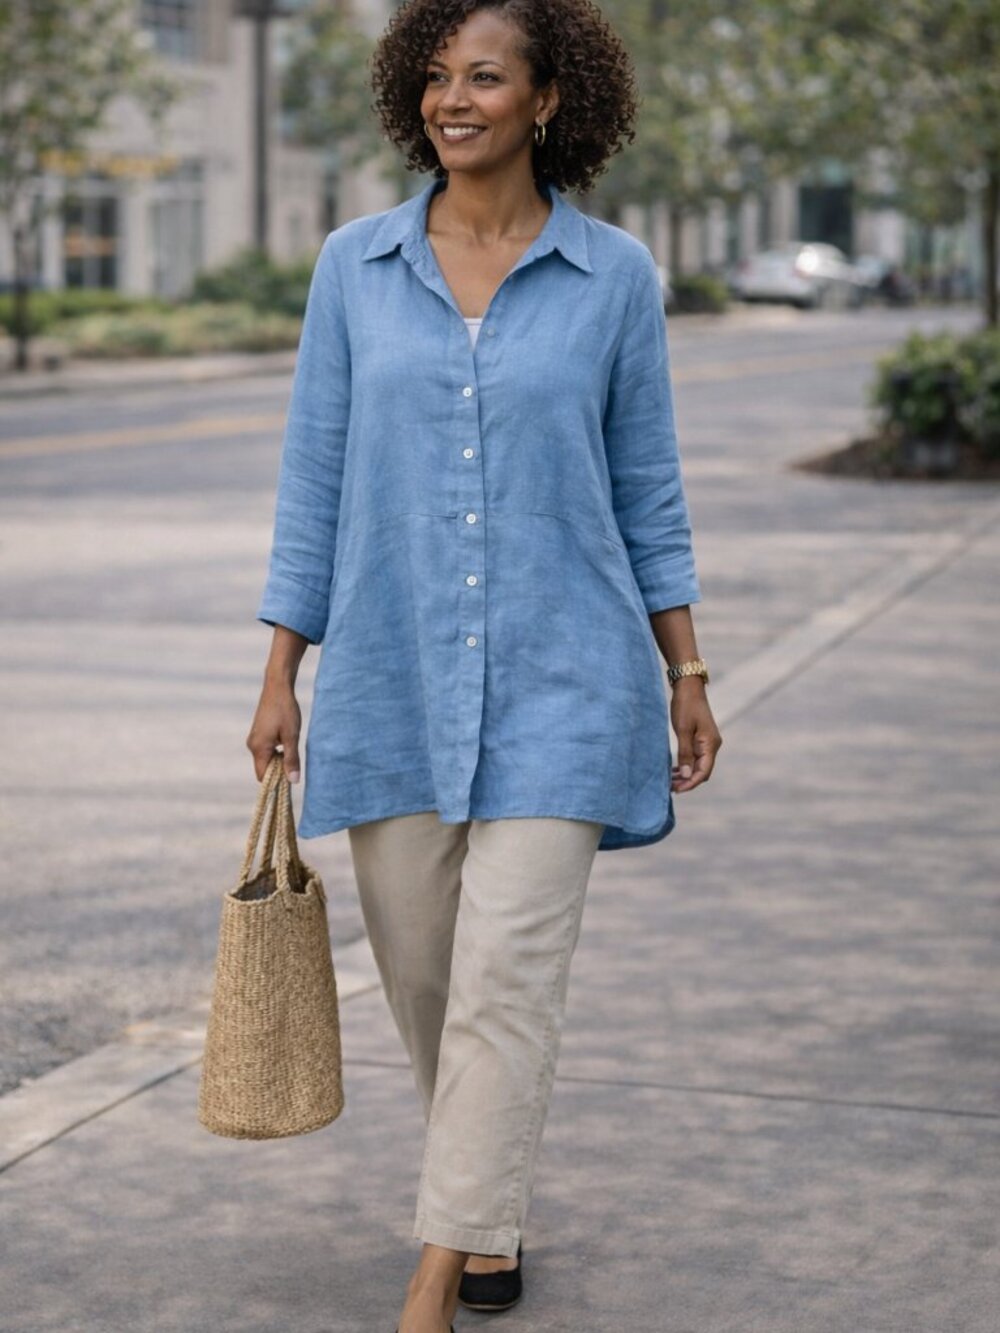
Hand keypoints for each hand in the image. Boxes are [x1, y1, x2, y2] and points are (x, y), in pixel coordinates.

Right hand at [246, 679, 301, 783]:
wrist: (277, 686)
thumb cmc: (285, 710)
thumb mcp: (292, 736)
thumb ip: (292, 759)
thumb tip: (294, 781)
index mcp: (258, 748)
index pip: (263, 776)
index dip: (276, 782)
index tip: (291, 779)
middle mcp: (252, 745)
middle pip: (264, 769)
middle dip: (278, 770)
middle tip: (295, 763)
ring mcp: (254, 738)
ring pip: (265, 759)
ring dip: (278, 760)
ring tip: (292, 749)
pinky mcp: (258, 733)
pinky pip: (265, 750)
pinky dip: (276, 752)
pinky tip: (287, 742)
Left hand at [669, 678, 721, 792]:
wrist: (689, 686)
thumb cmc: (685, 706)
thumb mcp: (683, 730)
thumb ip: (685, 753)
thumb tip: (686, 775)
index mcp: (710, 744)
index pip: (703, 772)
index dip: (690, 783)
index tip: (676, 790)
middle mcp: (712, 745)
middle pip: (702, 771)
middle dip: (687, 781)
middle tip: (669, 788)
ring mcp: (707, 742)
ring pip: (698, 765)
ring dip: (686, 774)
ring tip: (669, 782)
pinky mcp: (701, 738)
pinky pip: (695, 757)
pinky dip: (686, 765)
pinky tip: (674, 771)